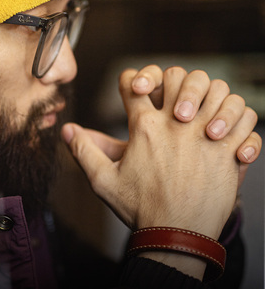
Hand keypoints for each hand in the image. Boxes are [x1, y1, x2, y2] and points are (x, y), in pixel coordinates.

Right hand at [62, 67, 256, 234]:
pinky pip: (246, 119)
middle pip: (176, 75)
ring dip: (210, 96)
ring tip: (204, 112)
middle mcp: (176, 124)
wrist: (177, 236)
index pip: (133, 83)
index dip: (131, 81)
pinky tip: (229, 132)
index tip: (135, 90)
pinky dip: (241, 120)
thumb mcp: (102, 180)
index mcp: (144, 127)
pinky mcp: (229, 150)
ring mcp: (205, 135)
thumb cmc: (140, 208)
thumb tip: (65, 130)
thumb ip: (83, 150)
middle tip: (171, 99)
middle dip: (171, 80)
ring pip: (216, 89)